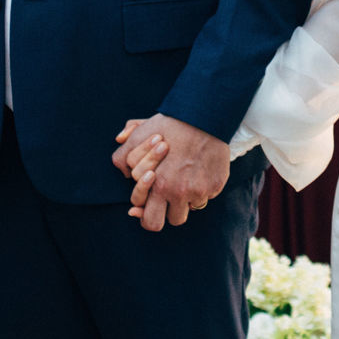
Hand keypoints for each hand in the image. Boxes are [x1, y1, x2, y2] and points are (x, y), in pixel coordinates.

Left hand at [113, 114, 228, 231]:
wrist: (202, 117)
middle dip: (170, 213)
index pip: (150, 219)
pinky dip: (204, 187)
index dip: (149, 215)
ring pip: (192, 208)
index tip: (149, 206)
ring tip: (186, 179)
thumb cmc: (169, 125)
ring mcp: (199, 190)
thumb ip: (124, 155)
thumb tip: (123, 172)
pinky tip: (200, 170)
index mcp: (158, 186)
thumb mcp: (140, 136)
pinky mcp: (215, 185)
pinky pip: (207, 195)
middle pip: (173, 221)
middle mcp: (179, 192)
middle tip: (170, 201)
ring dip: (188, 199)